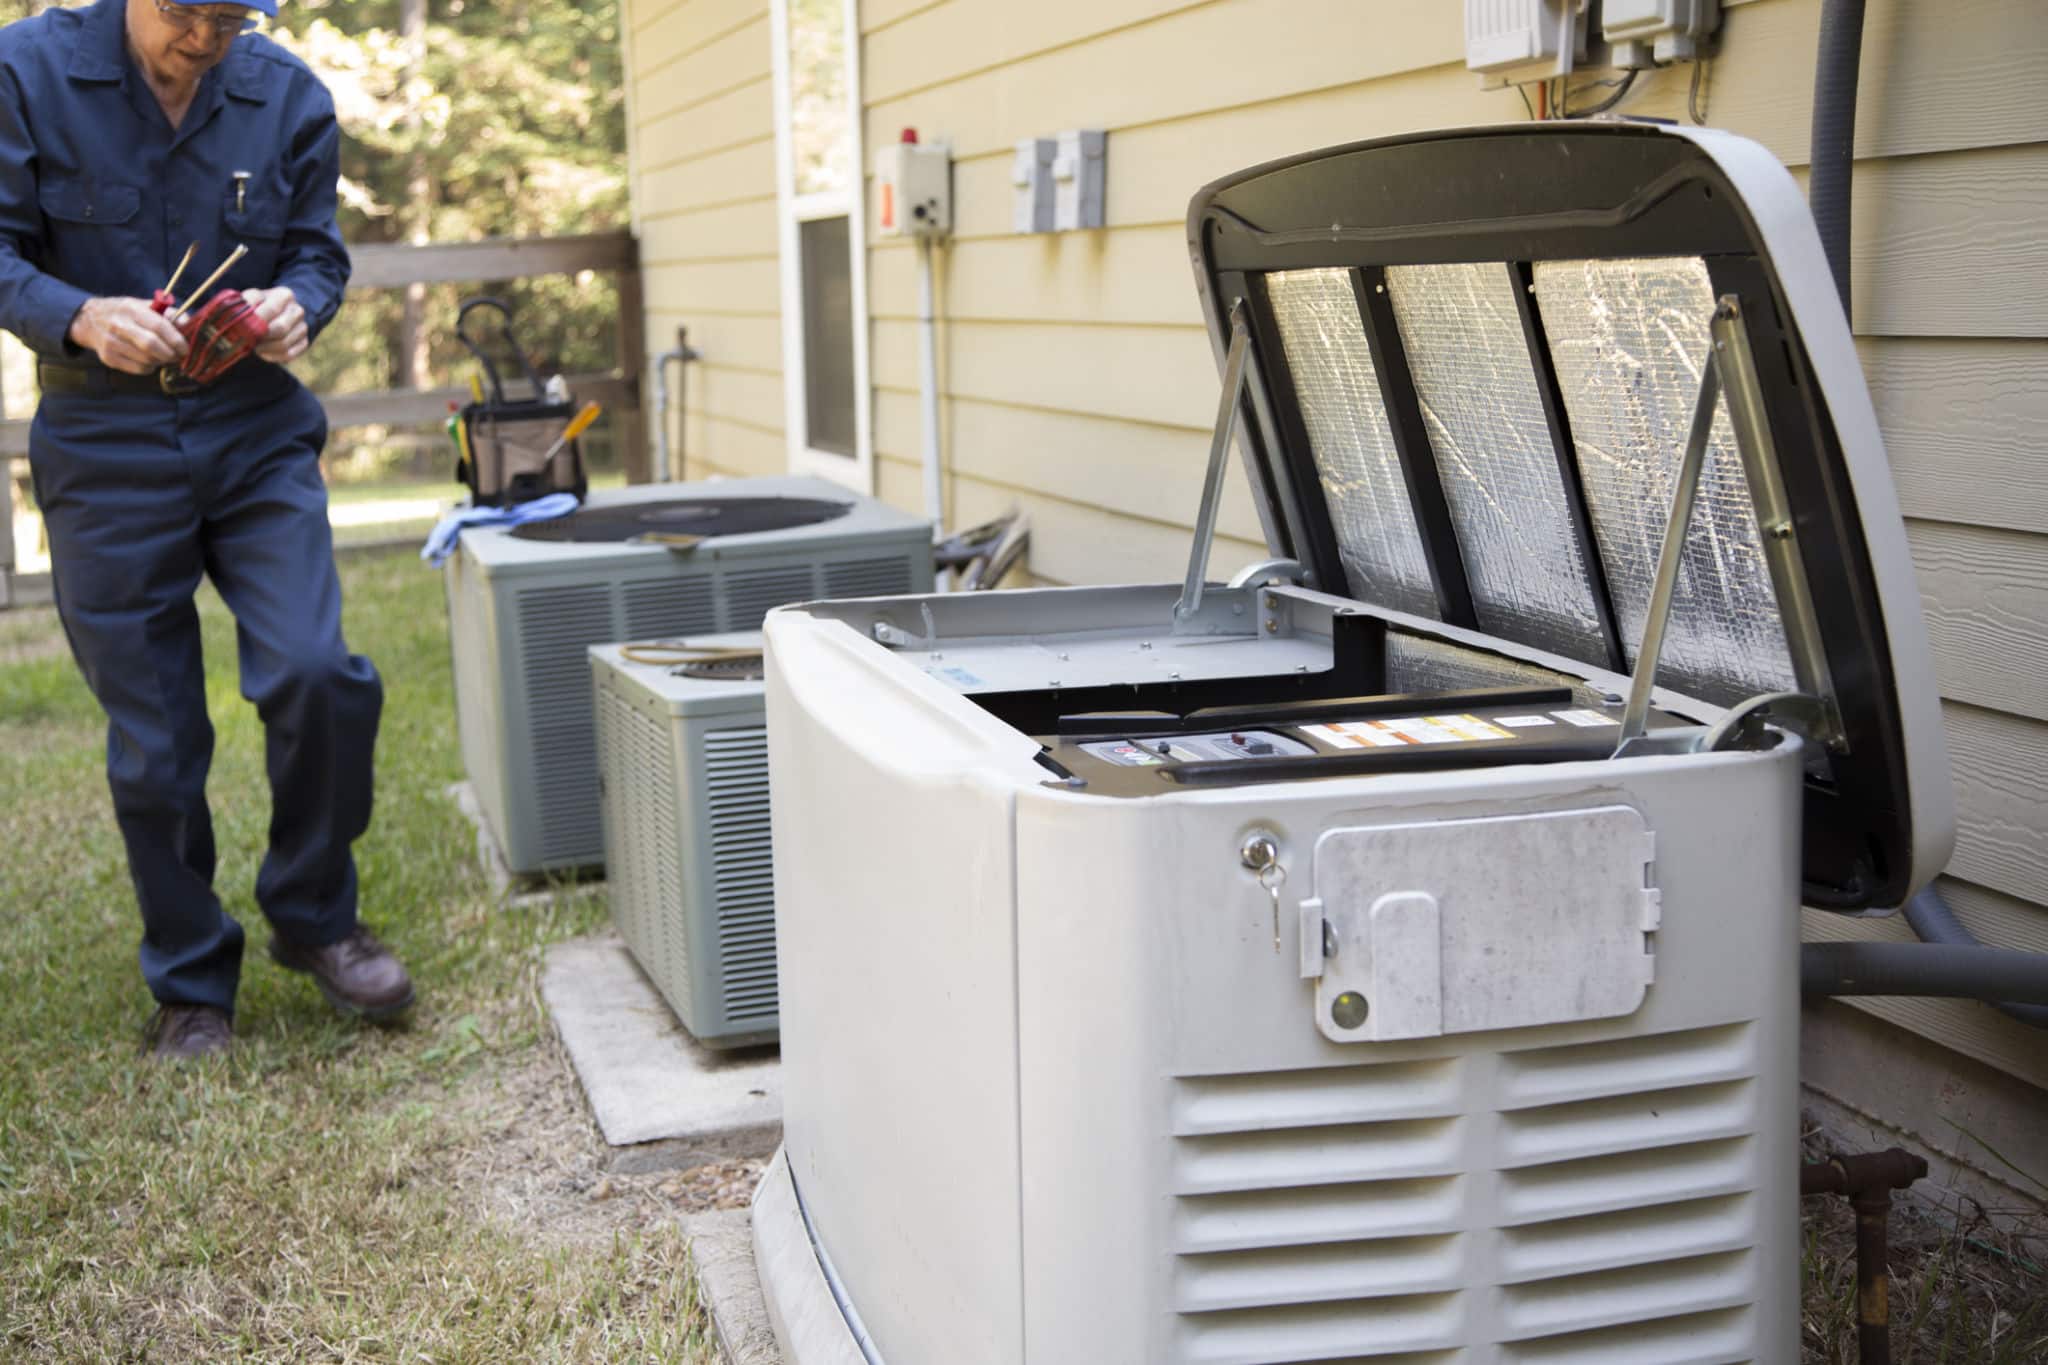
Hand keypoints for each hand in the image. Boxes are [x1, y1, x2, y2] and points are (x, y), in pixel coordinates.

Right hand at [67, 296, 187, 374]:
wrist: (89, 319)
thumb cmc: (125, 313)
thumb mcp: (145, 306)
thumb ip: (169, 314)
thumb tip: (188, 325)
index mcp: (131, 309)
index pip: (158, 326)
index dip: (176, 340)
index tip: (185, 348)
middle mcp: (119, 325)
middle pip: (151, 345)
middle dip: (170, 354)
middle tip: (177, 356)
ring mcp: (111, 342)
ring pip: (146, 360)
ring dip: (161, 361)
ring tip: (163, 356)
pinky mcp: (108, 358)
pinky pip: (138, 369)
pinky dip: (149, 368)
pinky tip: (149, 360)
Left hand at [240, 286, 307, 363]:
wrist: (282, 312)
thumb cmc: (261, 306)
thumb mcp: (252, 298)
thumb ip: (244, 304)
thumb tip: (231, 317)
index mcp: (284, 295)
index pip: (271, 309)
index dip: (255, 321)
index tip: (240, 327)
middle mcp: (297, 311)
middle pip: (280, 328)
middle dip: (261, 336)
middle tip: (246, 340)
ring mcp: (302, 328)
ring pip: (284, 344)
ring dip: (265, 348)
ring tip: (253, 347)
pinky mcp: (304, 343)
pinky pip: (288, 354)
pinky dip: (273, 356)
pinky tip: (263, 353)